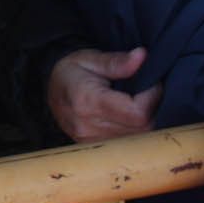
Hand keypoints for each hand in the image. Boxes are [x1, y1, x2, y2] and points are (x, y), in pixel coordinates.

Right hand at [47, 47, 161, 142]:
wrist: (51, 90)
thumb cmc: (71, 71)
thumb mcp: (89, 58)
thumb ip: (116, 61)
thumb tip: (142, 56)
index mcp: (87, 101)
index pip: (138, 112)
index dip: (152, 98)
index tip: (152, 82)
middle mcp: (88, 126)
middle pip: (142, 128)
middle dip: (153, 109)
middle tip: (147, 91)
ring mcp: (91, 140)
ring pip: (139, 139)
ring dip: (146, 121)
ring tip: (138, 102)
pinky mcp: (94, 146)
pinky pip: (128, 144)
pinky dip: (135, 131)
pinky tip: (129, 116)